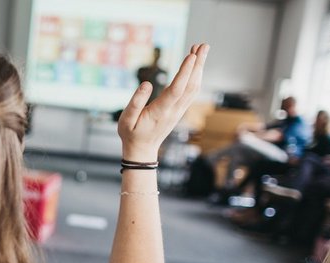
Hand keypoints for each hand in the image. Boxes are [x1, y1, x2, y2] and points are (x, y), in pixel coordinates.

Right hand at [118, 44, 208, 161]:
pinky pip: (191, 91)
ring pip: (194, 87)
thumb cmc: (131, 134)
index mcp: (161, 111)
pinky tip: (195, 65)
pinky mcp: (179, 109)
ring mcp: (179, 110)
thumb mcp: (126, 120)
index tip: (191, 55)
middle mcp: (174, 110)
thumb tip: (146, 84)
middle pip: (191, 85)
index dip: (185, 72)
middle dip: (198, 64)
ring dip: (199, 68)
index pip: (176, 89)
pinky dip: (195, 76)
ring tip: (201, 49)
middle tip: (203, 45)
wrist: (142, 150)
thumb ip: (135, 102)